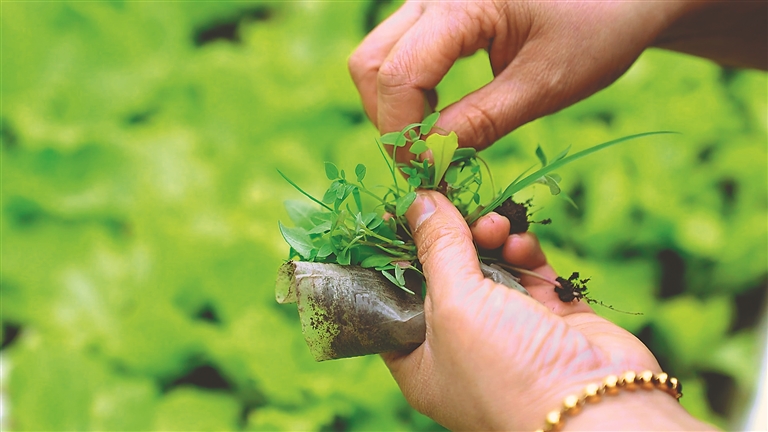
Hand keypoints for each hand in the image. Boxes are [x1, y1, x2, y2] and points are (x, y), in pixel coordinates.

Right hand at [349, 1, 764, 158]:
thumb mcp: (543, 84)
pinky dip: (406, 91)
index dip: (403, 134)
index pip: (398, 74)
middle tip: (426, 164)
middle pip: (371, 63)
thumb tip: (428, 161)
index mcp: (463, 1)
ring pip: (375, 58)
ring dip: (394, 108)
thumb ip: (481, 122)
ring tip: (434, 142)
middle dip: (390, 122)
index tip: (427, 176)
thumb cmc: (597, 30)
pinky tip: (437, 116)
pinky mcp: (434, 8)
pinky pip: (396, 51)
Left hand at [382, 190, 713, 430]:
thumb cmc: (506, 370)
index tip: (396, 213)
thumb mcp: (454, 305)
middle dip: (448, 239)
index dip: (393, 256)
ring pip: (487, 267)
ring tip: (494, 226)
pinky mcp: (548, 316)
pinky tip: (521, 243)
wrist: (596, 408)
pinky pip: (528, 271)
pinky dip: (523, 251)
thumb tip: (417, 200)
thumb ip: (437, 248)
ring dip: (488, 239)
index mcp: (421, 360)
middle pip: (443, 276)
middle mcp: (460, 347)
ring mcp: (506, 331)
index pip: (394, 299)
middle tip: (454, 208)